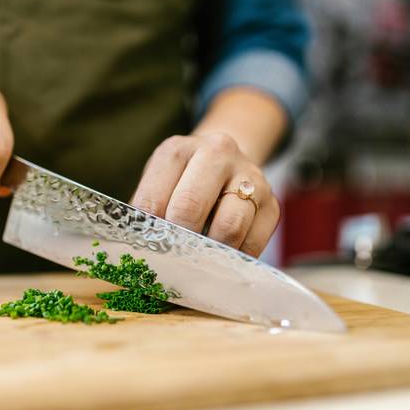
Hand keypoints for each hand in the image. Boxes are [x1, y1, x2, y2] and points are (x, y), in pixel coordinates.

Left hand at [131, 133, 279, 256]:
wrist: (226, 163)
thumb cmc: (182, 183)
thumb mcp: (159, 185)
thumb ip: (146, 214)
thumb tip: (137, 253)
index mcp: (178, 150)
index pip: (153, 200)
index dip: (148, 233)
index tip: (148, 251)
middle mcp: (217, 153)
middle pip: (189, 208)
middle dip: (178, 241)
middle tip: (173, 259)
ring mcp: (250, 176)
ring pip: (228, 228)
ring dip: (209, 253)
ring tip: (198, 259)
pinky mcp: (272, 203)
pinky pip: (252, 243)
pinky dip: (234, 258)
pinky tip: (222, 256)